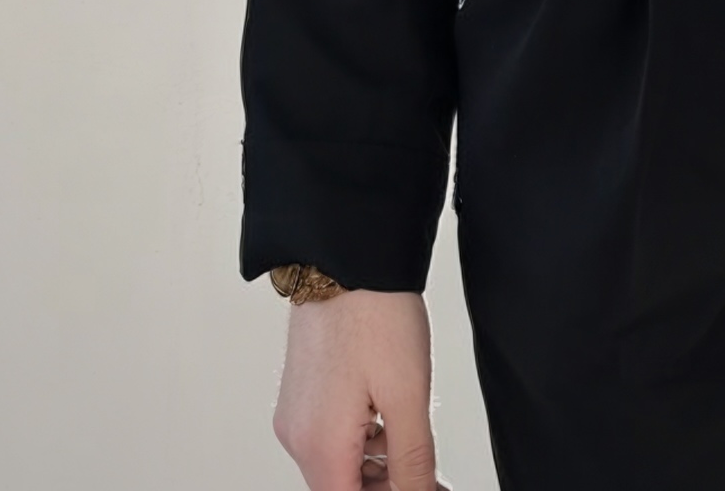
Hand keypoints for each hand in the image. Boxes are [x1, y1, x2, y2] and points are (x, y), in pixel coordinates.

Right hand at [273, 290, 441, 490]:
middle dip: (385, 486)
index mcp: (320, 446)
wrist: (346, 256)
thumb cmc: (377, 315)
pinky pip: (329, 436)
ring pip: (337, 465)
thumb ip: (413, 461)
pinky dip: (361, 441)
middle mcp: (297, 436)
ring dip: (376, 466)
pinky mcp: (301, 392)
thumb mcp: (409, 395)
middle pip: (342, 488)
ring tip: (417, 445)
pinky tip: (392, 421)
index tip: (421, 487)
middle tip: (429, 475)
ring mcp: (295, 413)